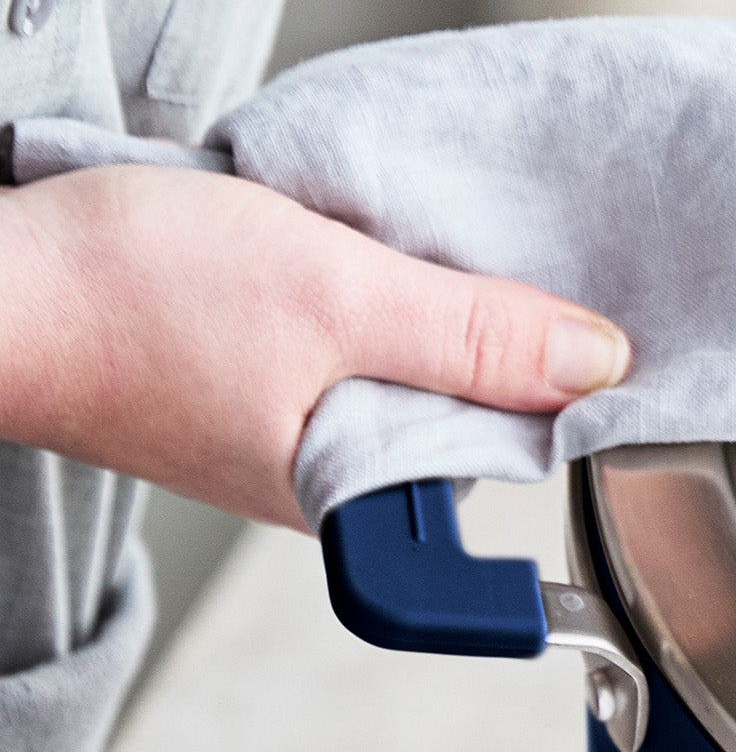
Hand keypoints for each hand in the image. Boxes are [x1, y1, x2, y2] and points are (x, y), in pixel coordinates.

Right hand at [0, 166, 630, 527]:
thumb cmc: (122, 295)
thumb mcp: (333, 293)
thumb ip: (471, 335)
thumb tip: (597, 363)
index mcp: (359, 498)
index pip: (510, 463)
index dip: (560, 401)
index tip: (596, 340)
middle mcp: (331, 484)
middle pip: (468, 417)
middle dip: (505, 351)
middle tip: (534, 271)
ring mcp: (290, 434)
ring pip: (411, 377)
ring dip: (435, 316)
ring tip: (452, 253)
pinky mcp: (255, 384)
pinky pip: (353, 349)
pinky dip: (374, 301)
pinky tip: (378, 255)